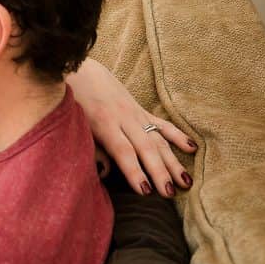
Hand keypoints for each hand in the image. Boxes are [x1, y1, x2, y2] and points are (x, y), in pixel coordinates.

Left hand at [68, 58, 196, 197]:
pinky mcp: (140, 109)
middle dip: (159, 172)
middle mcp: (124, 118)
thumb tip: (106, 173)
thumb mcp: (75, 125)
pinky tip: (192, 148)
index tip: (145, 191)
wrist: (78, 70)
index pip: (123, 151)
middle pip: (146, 148)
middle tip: (170, 193)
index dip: (135, 171)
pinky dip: (177, 136)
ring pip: (158, 139)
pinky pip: (162, 124)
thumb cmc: (72, 102)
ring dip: (172, 161)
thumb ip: (92, 148)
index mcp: (104, 123)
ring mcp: (135, 112)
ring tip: (186, 180)